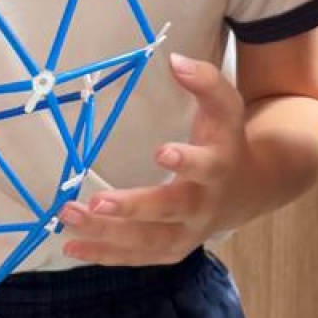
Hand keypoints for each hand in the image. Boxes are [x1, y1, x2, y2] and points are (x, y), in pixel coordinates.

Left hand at [60, 53, 247, 265]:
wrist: (249, 190)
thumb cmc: (226, 141)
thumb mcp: (226, 107)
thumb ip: (205, 81)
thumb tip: (175, 59)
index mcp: (218, 168)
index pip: (205, 166)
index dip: (185, 161)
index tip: (161, 152)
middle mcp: (203, 207)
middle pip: (167, 210)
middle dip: (131, 208)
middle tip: (95, 202)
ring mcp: (187, 234)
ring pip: (146, 240)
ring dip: (106, 234)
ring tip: (69, 217)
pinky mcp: (171, 251)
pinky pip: (136, 257)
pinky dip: (105, 254)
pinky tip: (71, 244)